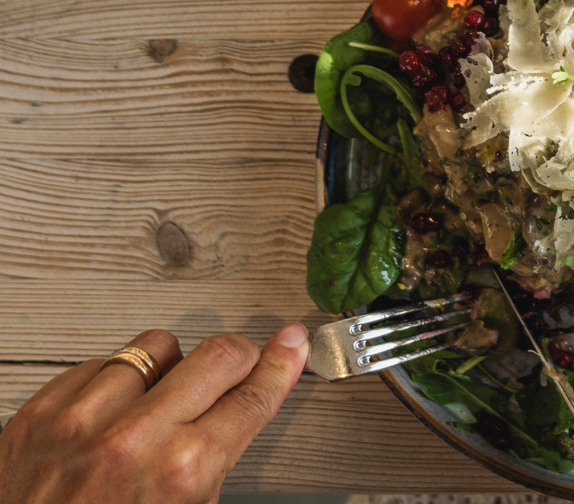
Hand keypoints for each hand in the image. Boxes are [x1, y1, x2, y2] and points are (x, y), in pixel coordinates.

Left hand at [0, 326, 308, 503]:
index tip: (291, 344)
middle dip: (238, 358)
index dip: (280, 365)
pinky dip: (112, 382)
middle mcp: (135, 439)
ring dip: (168, 369)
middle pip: (219, 354)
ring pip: (157, 346)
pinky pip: (98, 363)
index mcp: (182, 471)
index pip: (253, 395)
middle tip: (237, 366)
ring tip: (158, 401)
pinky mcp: (39, 413)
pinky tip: (112, 411)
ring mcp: (82, 421)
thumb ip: (219, 458)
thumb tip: (254, 399)